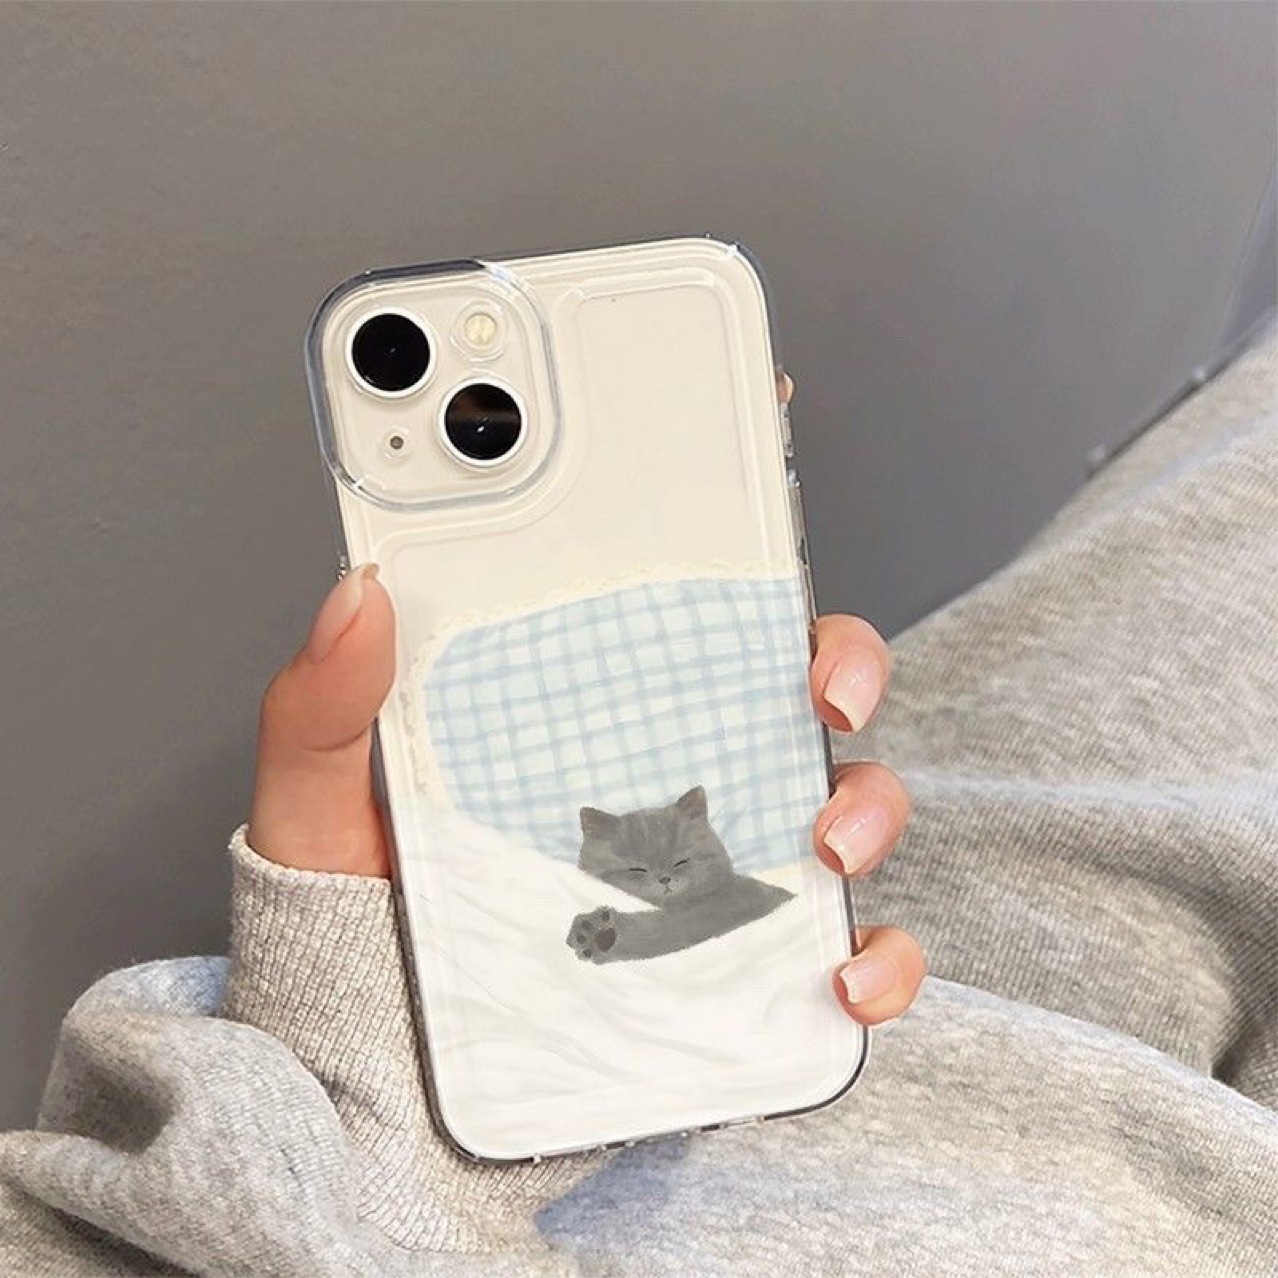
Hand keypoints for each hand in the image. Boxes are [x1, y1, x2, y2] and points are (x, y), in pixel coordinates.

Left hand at [249, 372, 924, 1023]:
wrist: (376, 1077)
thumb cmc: (357, 923)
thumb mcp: (318, 798)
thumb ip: (325, 698)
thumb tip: (359, 588)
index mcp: (584, 701)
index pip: (674, 593)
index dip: (734, 512)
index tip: (773, 430)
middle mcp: (669, 769)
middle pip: (792, 680)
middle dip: (840, 655)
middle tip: (818, 675)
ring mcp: (717, 865)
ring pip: (847, 797)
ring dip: (870, 802)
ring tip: (824, 840)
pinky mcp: (742, 966)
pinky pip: (851, 950)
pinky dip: (879, 957)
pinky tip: (840, 973)